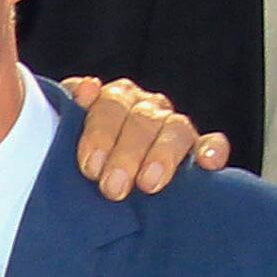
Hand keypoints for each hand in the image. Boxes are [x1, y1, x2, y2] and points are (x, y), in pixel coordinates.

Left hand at [59, 76, 230, 197]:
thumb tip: (84, 88)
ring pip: (175, 129)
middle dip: (127, 154)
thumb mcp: (64, 143)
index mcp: (112, 100)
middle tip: (113, 188)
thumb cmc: (80, 166)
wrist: (99, 187)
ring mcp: (172, 127)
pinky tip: (207, 164)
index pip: (109, 104)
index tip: (90, 167)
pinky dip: (212, 150)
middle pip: (142, 119)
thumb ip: (69, 116)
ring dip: (163, 155)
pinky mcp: (198, 150)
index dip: (100, 134)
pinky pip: (211, 143)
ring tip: (149, 184)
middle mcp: (145, 108)